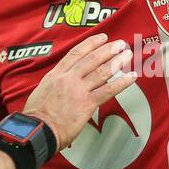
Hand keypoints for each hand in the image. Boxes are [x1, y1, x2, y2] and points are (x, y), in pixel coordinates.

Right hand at [23, 33, 136, 148]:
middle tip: (120, 44)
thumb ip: (56, 84)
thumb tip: (66, 83)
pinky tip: (131, 76)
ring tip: (128, 55)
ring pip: (101, 71)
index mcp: (56, 74)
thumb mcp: (42, 91)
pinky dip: (122, 82)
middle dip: (108, 49)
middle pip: (91, 59)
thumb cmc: (37, 116)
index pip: (75, 53)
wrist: (37, 130)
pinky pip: (108, 90)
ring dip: (117, 61)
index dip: (90, 44)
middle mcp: (68, 78)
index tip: (102, 37)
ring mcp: (78, 90)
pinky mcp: (87, 103)